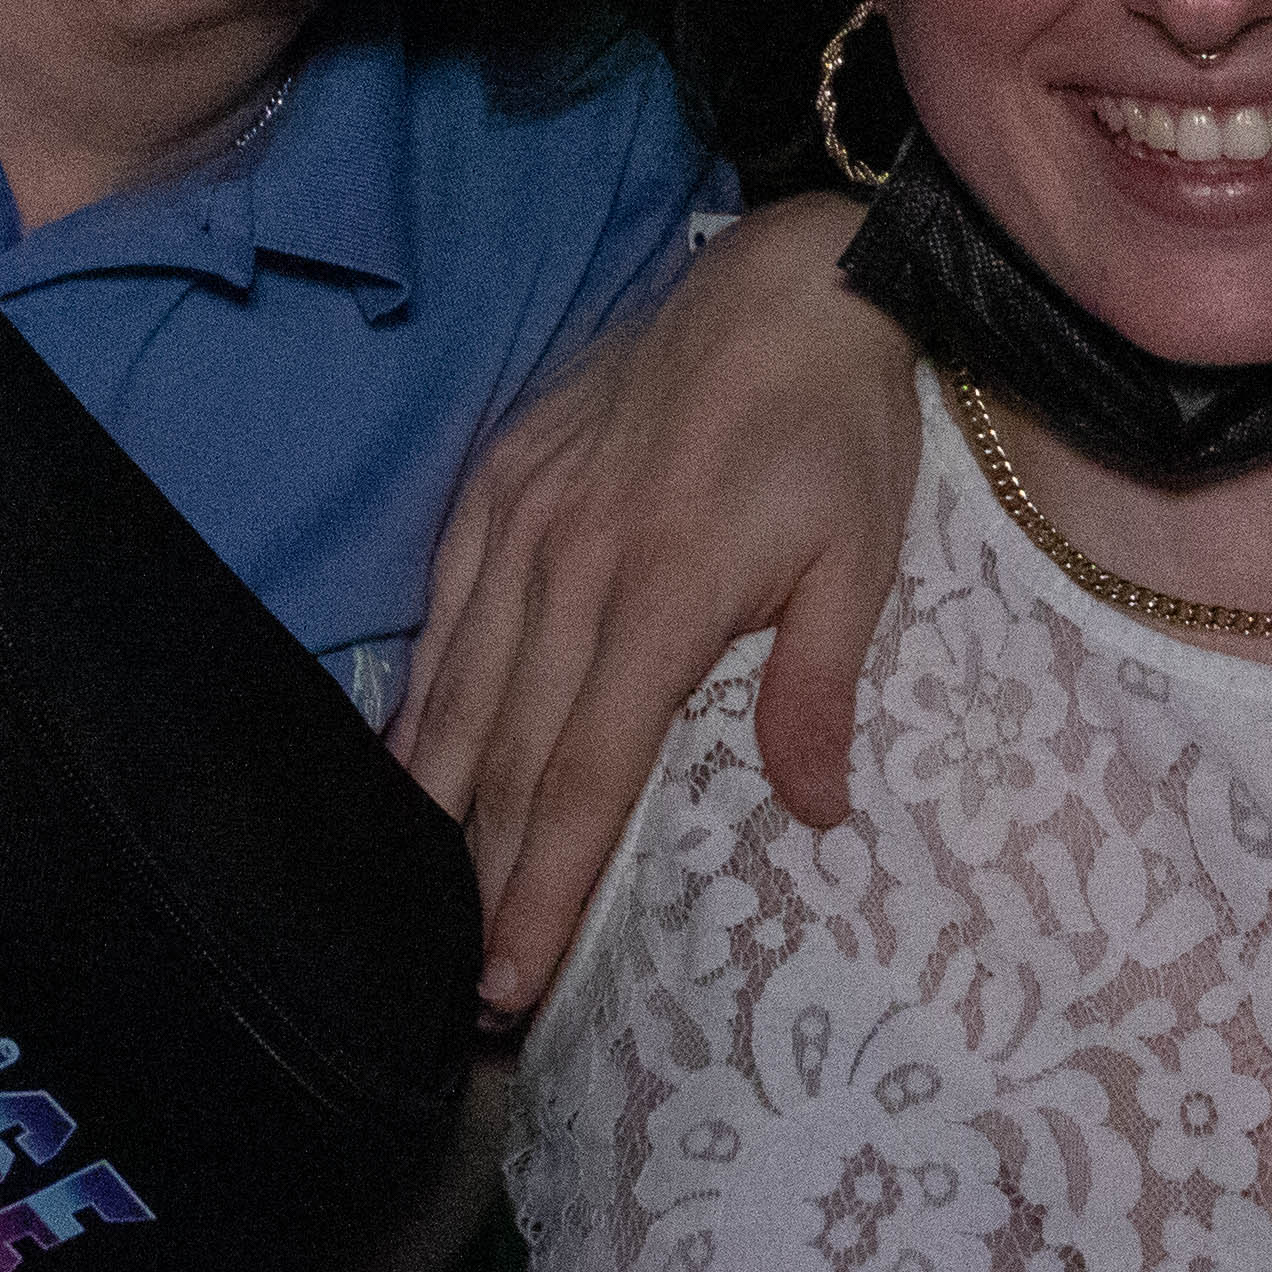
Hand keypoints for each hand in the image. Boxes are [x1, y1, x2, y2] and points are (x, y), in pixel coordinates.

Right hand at [401, 198, 916, 1012]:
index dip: (544, 885)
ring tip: (417, 905)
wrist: (790, 280)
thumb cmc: (838, 428)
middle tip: (458, 990)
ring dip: (437, 805)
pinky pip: (445, 610)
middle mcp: (569, 563)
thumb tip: (813, 814)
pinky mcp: (498, 480)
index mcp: (660, 594)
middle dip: (480, 880)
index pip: (586, 774)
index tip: (509, 980)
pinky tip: (410, 763)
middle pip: (510, 754)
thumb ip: (816, 687)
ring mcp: (521, 518)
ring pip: (461, 689)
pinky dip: (423, 696)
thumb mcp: (862, 558)